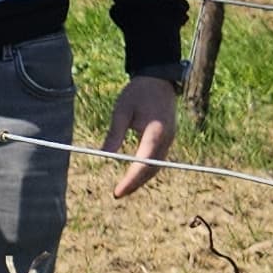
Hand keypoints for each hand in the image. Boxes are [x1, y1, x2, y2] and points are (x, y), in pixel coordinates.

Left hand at [106, 72, 178, 196]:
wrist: (157, 79)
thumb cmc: (137, 92)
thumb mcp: (121, 111)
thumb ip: (114, 134)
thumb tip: (103, 155)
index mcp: (155, 133)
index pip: (143, 164)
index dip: (131, 180)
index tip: (117, 191)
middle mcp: (166, 139)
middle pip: (152, 170)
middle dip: (135, 184)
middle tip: (117, 193)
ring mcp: (169, 139)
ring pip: (157, 167)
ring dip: (141, 179)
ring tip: (124, 188)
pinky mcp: (168, 138)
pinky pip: (158, 159)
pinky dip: (147, 169)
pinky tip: (134, 174)